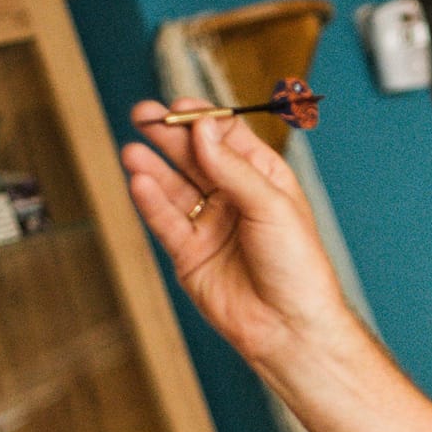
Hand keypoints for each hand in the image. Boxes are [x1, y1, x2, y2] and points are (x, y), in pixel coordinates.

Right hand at [121, 101, 351, 367]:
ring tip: (134, 148)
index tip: (180, 104)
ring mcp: (211, 225)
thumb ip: (233, 169)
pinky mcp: (189, 253)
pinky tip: (139, 180)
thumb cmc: (298, 268)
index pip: (228, 138)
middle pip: (195, 156)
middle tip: (144, 114)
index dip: (204, 119)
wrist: (289, 327)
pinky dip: (150, 200)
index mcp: (265, 180)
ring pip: (175, 186)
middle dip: (169, 134)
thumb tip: (203, 129)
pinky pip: (165, 220)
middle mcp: (236, 199)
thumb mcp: (272, 207)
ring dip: (154, 165)